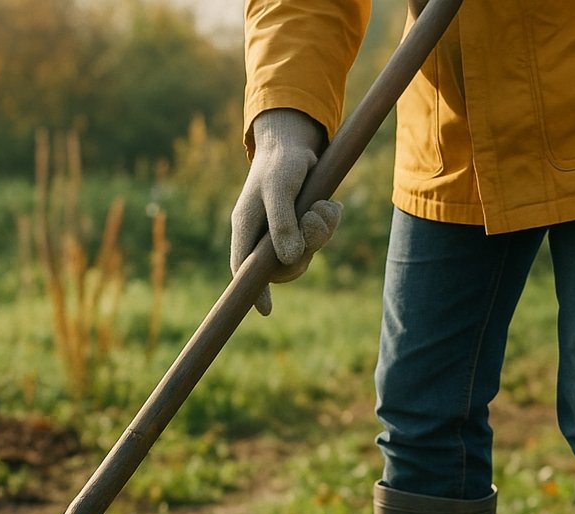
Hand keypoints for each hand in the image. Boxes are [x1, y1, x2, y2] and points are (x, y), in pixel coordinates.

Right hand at [230, 108, 342, 315]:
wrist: (294, 142)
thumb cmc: (280, 163)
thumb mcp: (279, 189)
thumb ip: (282, 224)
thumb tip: (289, 258)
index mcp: (246, 228)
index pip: (244, 268)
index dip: (253, 290)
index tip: (265, 310)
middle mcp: (262, 235)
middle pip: (282, 266)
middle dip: (306, 248)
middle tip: (315, 219)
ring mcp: (282, 232)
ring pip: (305, 252)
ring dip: (321, 232)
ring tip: (326, 206)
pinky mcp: (301, 225)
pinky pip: (319, 239)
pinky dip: (329, 223)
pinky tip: (331, 204)